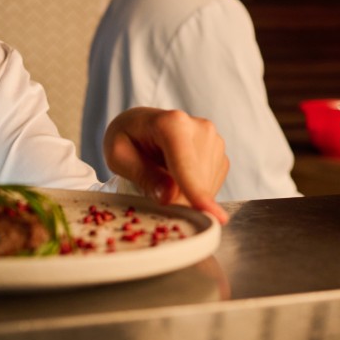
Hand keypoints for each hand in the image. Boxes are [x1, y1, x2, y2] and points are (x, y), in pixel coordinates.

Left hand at [102, 107, 228, 222]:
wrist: (141, 125)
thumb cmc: (127, 138)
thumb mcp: (119, 156)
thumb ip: (144, 176)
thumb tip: (170, 197)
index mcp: (172, 123)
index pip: (186, 164)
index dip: (196, 191)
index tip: (214, 216)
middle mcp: (200, 129)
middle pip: (198, 181)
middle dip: (178, 200)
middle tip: (153, 193)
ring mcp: (214, 142)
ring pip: (206, 187)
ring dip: (185, 196)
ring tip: (162, 176)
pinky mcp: (220, 156)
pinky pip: (211, 187)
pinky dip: (194, 193)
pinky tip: (177, 179)